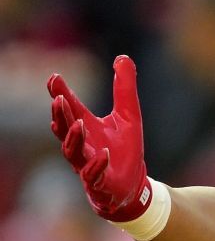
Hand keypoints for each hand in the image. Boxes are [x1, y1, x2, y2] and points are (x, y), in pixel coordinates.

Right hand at [47, 55, 151, 221]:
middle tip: (58, 98)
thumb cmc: (125, 149)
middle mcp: (81, 146)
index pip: (69, 109)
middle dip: (61, 115)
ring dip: (73, 138)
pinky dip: (96, 164)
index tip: (54, 77)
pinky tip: (103, 153)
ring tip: (78, 123)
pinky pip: (93, 175)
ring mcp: (87, 165)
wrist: (134, 184)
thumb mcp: (129, 114)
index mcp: (85, 128)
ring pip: (73, 153)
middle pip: (64, 129)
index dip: (60, 94)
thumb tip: (123, 56)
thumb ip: (124, 87)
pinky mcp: (99, 183)